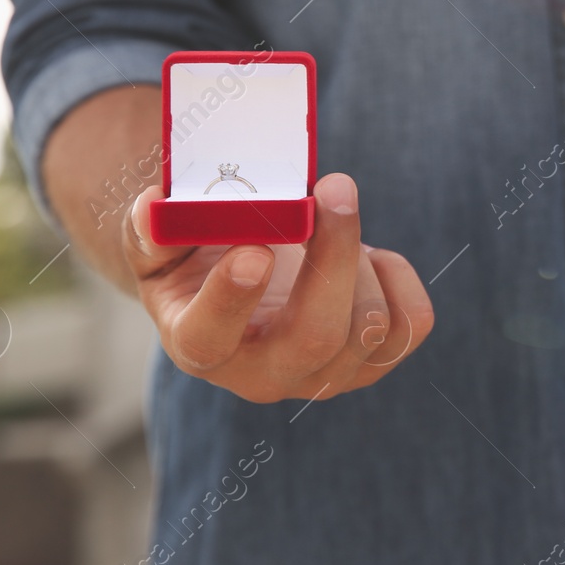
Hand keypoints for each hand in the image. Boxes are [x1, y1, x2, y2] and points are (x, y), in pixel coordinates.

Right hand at [123, 172, 433, 403]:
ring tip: (333, 218)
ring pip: (369, 326)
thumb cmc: (199, 255)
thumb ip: (152, 226)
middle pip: (315, 335)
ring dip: (360, 255)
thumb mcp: (162, 240)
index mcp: (198, 343)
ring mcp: (324, 376)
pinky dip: (399, 276)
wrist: (246, 276)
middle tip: (334, 188)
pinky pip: (412, 323)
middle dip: (333, 257)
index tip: (254, 250)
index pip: (209, 337)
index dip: (232, 299)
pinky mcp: (372, 361)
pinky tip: (369, 255)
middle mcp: (263, 374)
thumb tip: (155, 207)